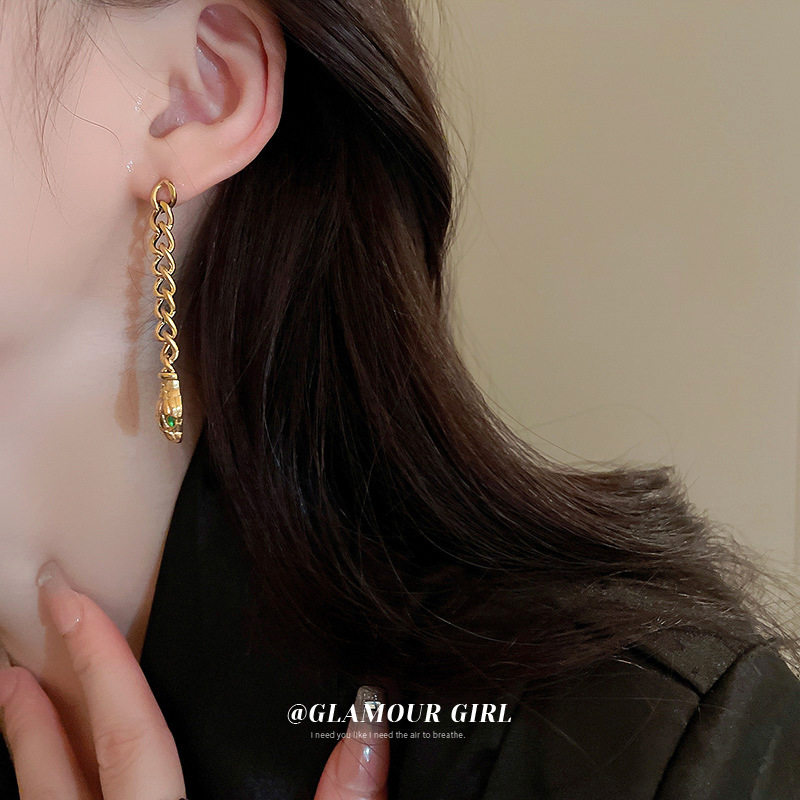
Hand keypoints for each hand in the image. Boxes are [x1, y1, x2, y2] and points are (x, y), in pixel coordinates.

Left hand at [0, 561, 388, 799]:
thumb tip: (372, 719)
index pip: (129, 738)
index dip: (99, 665)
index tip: (67, 602)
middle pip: (60, 779)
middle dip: (35, 711)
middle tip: (15, 649)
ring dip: (25, 752)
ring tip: (10, 696)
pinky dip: (48, 796)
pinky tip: (53, 786)